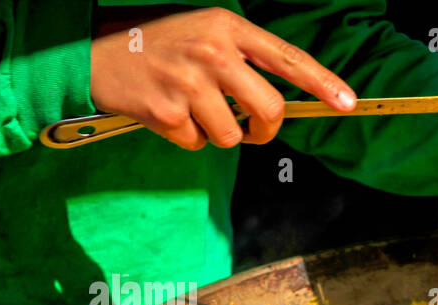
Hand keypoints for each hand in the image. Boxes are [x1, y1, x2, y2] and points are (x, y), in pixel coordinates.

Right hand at [90, 5, 355, 149]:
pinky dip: (187, 137)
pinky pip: (198, 144)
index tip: (347, 102)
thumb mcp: (202, 32)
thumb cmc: (154, 43)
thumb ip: (241, 58)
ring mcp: (189, 82)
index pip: (287, 58)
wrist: (90, 50)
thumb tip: (275, 99)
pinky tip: (168, 113)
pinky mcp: (167, 112)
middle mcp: (212, 52)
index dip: (322, 83)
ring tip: (192, 109)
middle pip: (269, 109)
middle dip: (266, 130)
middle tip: (253, 129)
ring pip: (233, 135)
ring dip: (218, 133)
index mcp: (226, 28)